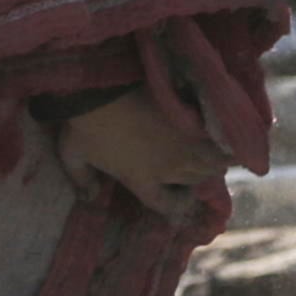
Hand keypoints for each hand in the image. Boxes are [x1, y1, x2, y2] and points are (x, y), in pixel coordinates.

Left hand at [55, 90, 225, 219]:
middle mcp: (169, 169)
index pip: (169, 206)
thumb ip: (82, 180)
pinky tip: (220, 132)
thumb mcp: (72, 155)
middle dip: (195, 176)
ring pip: (213, 163)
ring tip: (208, 149)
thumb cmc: (84, 124)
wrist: (101, 88)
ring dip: (212, 159)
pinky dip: (223, 140)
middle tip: (190, 162)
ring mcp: (184, 145)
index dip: (177, 204)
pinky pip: (220, 139)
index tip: (179, 195)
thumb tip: (89, 198)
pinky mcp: (192, 120)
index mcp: (142, 181)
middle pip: (196, 182)